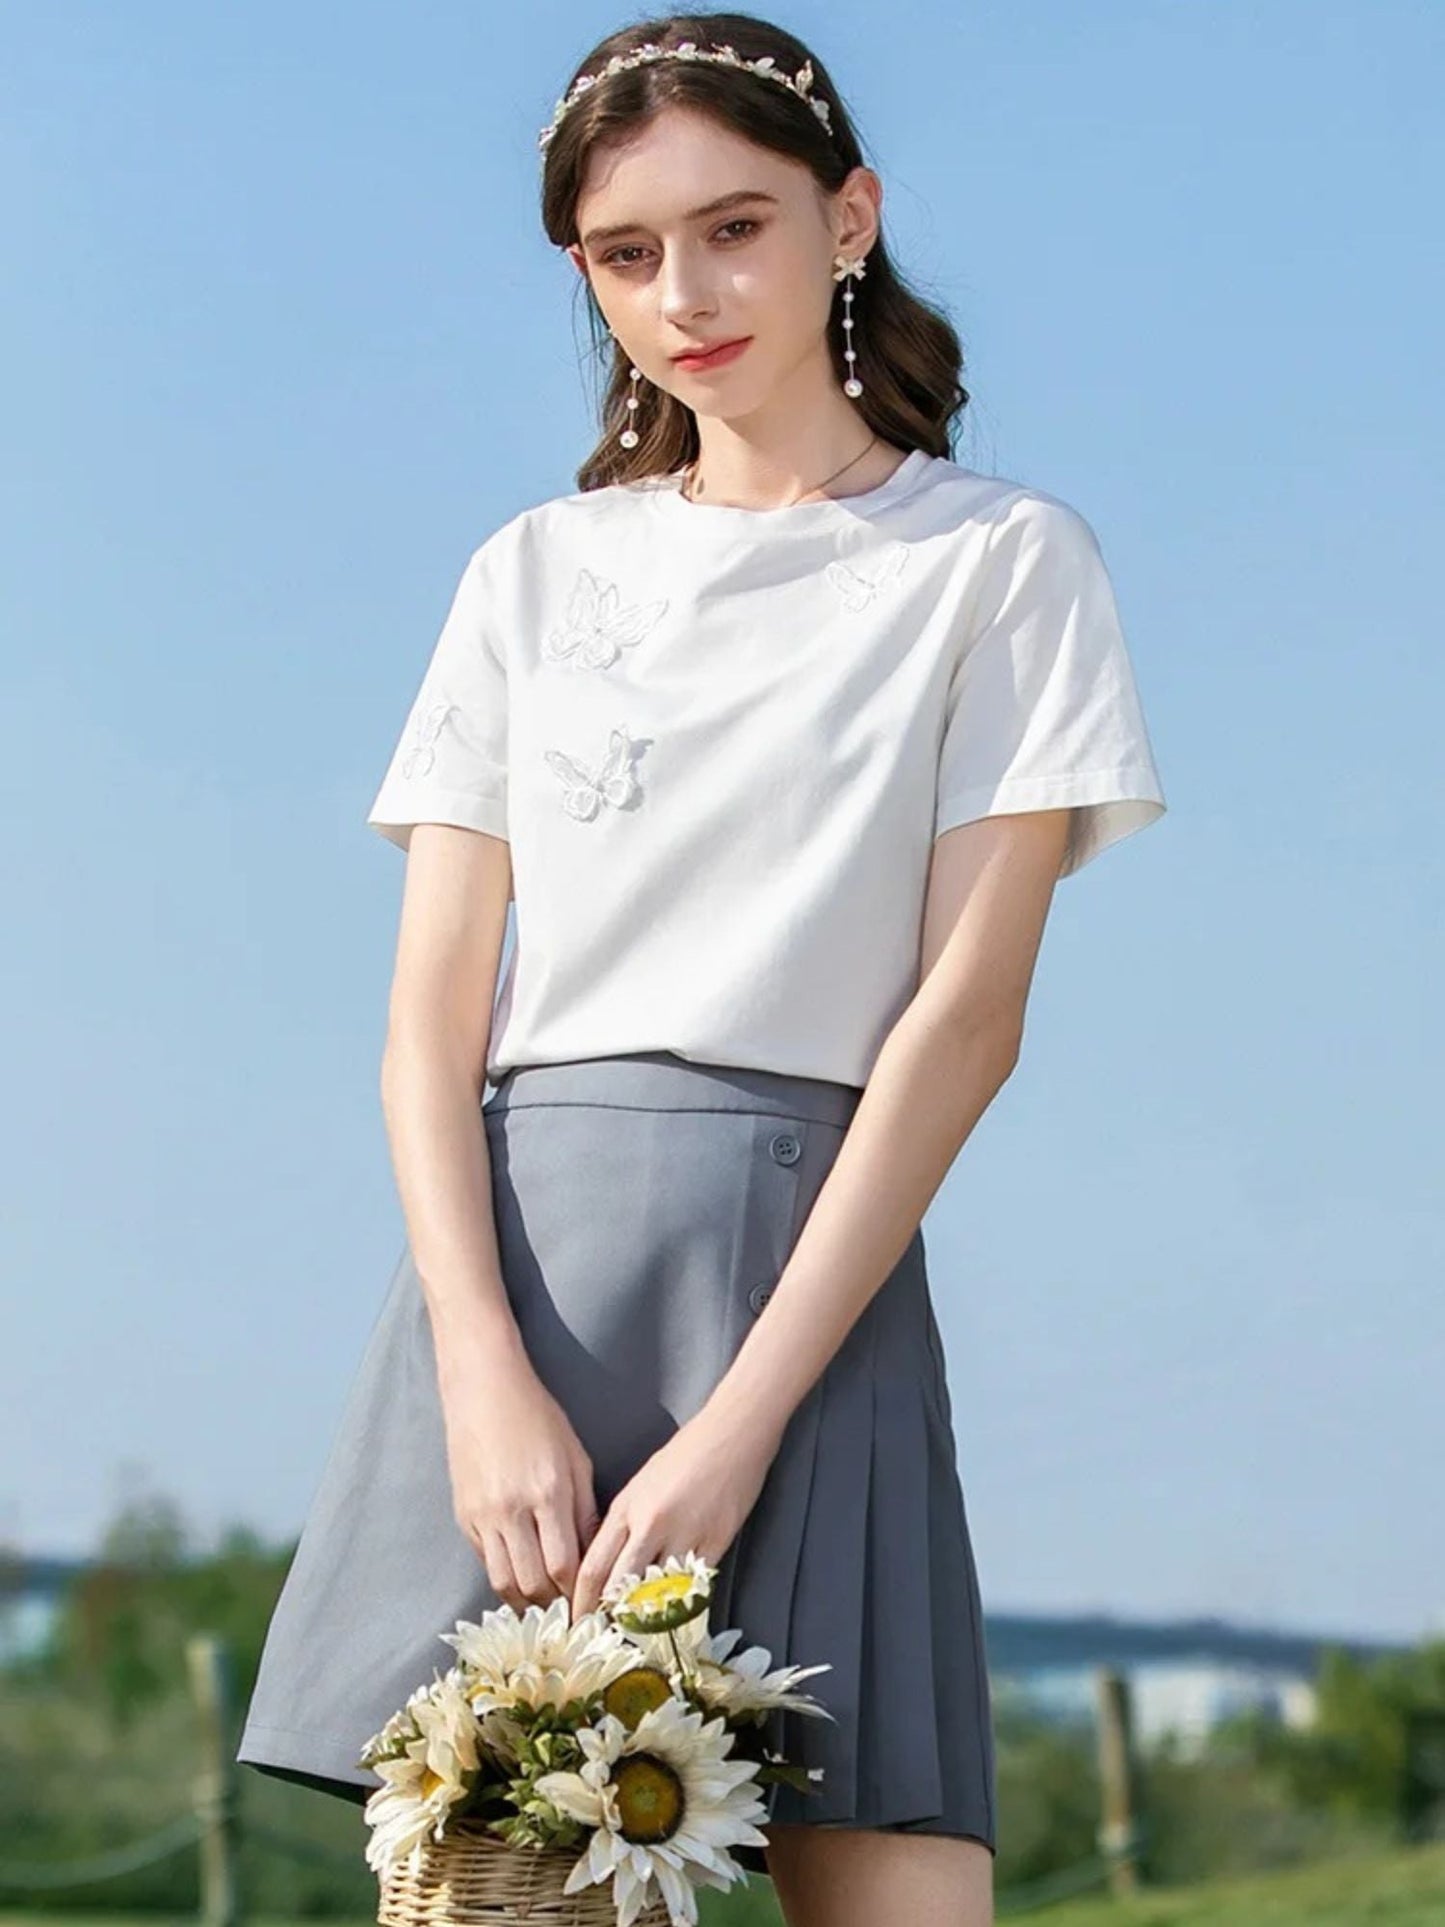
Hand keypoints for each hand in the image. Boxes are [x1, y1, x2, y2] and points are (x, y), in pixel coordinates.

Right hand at [439, 1342, 599, 1614]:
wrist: (483, 1391)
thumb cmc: (538, 1418)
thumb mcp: (575, 1458)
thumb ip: (585, 1510)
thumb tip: (593, 1555)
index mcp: (548, 1493)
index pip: (565, 1565)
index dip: (579, 1594)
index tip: (591, 1604)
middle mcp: (513, 1510)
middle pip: (533, 1583)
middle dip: (554, 1604)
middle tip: (570, 1611)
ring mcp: (483, 1516)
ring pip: (503, 1582)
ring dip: (526, 1600)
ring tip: (545, 1603)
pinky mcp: (464, 1517)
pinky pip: (485, 1562)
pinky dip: (504, 1577)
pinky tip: (521, 1576)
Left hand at [569, 1404, 783, 1621]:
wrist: (731, 1434)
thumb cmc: (686, 1454)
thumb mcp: (640, 1484)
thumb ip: (624, 1523)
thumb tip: (610, 1564)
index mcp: (627, 1507)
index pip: (593, 1566)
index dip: (582, 1601)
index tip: (578, 1621)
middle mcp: (650, 1523)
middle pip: (619, 1586)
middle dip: (608, 1618)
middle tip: (602, 1639)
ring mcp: (685, 1534)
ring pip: (656, 1593)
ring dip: (644, 1618)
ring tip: (636, 1636)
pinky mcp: (716, 1541)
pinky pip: (693, 1586)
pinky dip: (681, 1602)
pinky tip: (675, 1614)